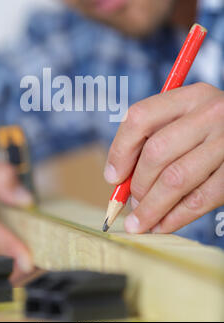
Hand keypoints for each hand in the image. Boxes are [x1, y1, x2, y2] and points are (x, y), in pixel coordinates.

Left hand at [105, 83, 223, 233]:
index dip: (120, 150)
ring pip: (175, 179)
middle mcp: (209, 114)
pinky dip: (176, 217)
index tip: (112, 177)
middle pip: (156, 151)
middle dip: (137, 184)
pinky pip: (200, 199)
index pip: (140, 117)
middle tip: (132, 203)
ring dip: (151, 207)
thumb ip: (155, 138)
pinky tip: (163, 225)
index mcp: (189, 97)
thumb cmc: (210, 131)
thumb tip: (118, 178)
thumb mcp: (187, 119)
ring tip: (141, 221)